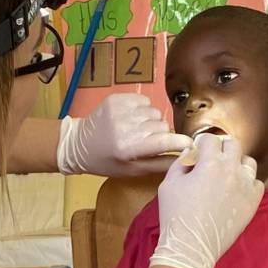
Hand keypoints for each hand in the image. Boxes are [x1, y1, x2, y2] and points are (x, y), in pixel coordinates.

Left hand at [57, 93, 191, 176]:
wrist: (78, 144)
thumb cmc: (106, 162)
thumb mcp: (132, 170)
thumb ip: (160, 164)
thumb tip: (185, 157)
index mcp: (129, 147)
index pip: (165, 140)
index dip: (181, 142)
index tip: (188, 144)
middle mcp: (125, 126)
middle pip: (162, 125)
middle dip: (161, 134)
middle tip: (148, 142)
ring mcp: (120, 109)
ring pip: (155, 112)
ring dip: (151, 121)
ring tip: (138, 130)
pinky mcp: (117, 98)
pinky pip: (144, 101)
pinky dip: (143, 110)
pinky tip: (132, 119)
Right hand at [150, 135, 262, 267]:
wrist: (192, 246)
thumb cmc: (175, 214)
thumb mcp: (168, 183)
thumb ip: (180, 162)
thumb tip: (191, 153)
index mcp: (210, 163)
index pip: (210, 139)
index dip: (202, 143)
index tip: (198, 150)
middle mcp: (231, 170)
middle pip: (233, 145)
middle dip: (221, 148)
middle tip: (212, 159)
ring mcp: (245, 186)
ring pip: (248, 162)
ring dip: (237, 163)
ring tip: (227, 174)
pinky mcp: (253, 202)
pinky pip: (257, 183)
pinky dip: (248, 183)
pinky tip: (236, 190)